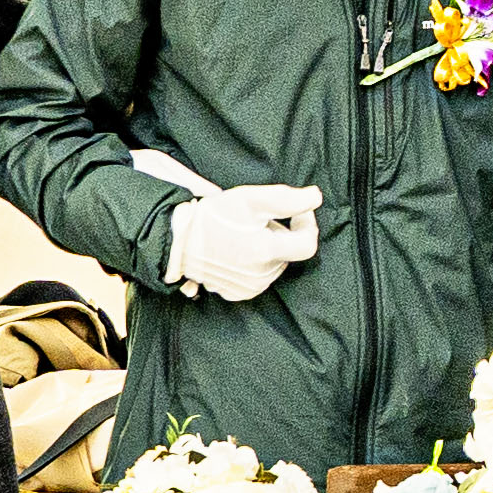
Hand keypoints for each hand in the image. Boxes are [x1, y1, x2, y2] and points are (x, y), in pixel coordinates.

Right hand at [162, 185, 317, 304]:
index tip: (297, 213)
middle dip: (280, 234)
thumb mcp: (250, 199)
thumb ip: (288, 198)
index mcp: (266, 252)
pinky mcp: (237, 294)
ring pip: (274, 264)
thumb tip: (316, 198)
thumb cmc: (213, 217)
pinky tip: (236, 250)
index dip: (307, 224)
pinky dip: (255, 263)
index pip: (308, 244)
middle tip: (256, 220)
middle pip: (289, 252)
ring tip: (243, 235)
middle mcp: (261, 276)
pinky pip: (259, 277)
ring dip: (267, 248)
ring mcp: (249, 288)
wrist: (177, 240)